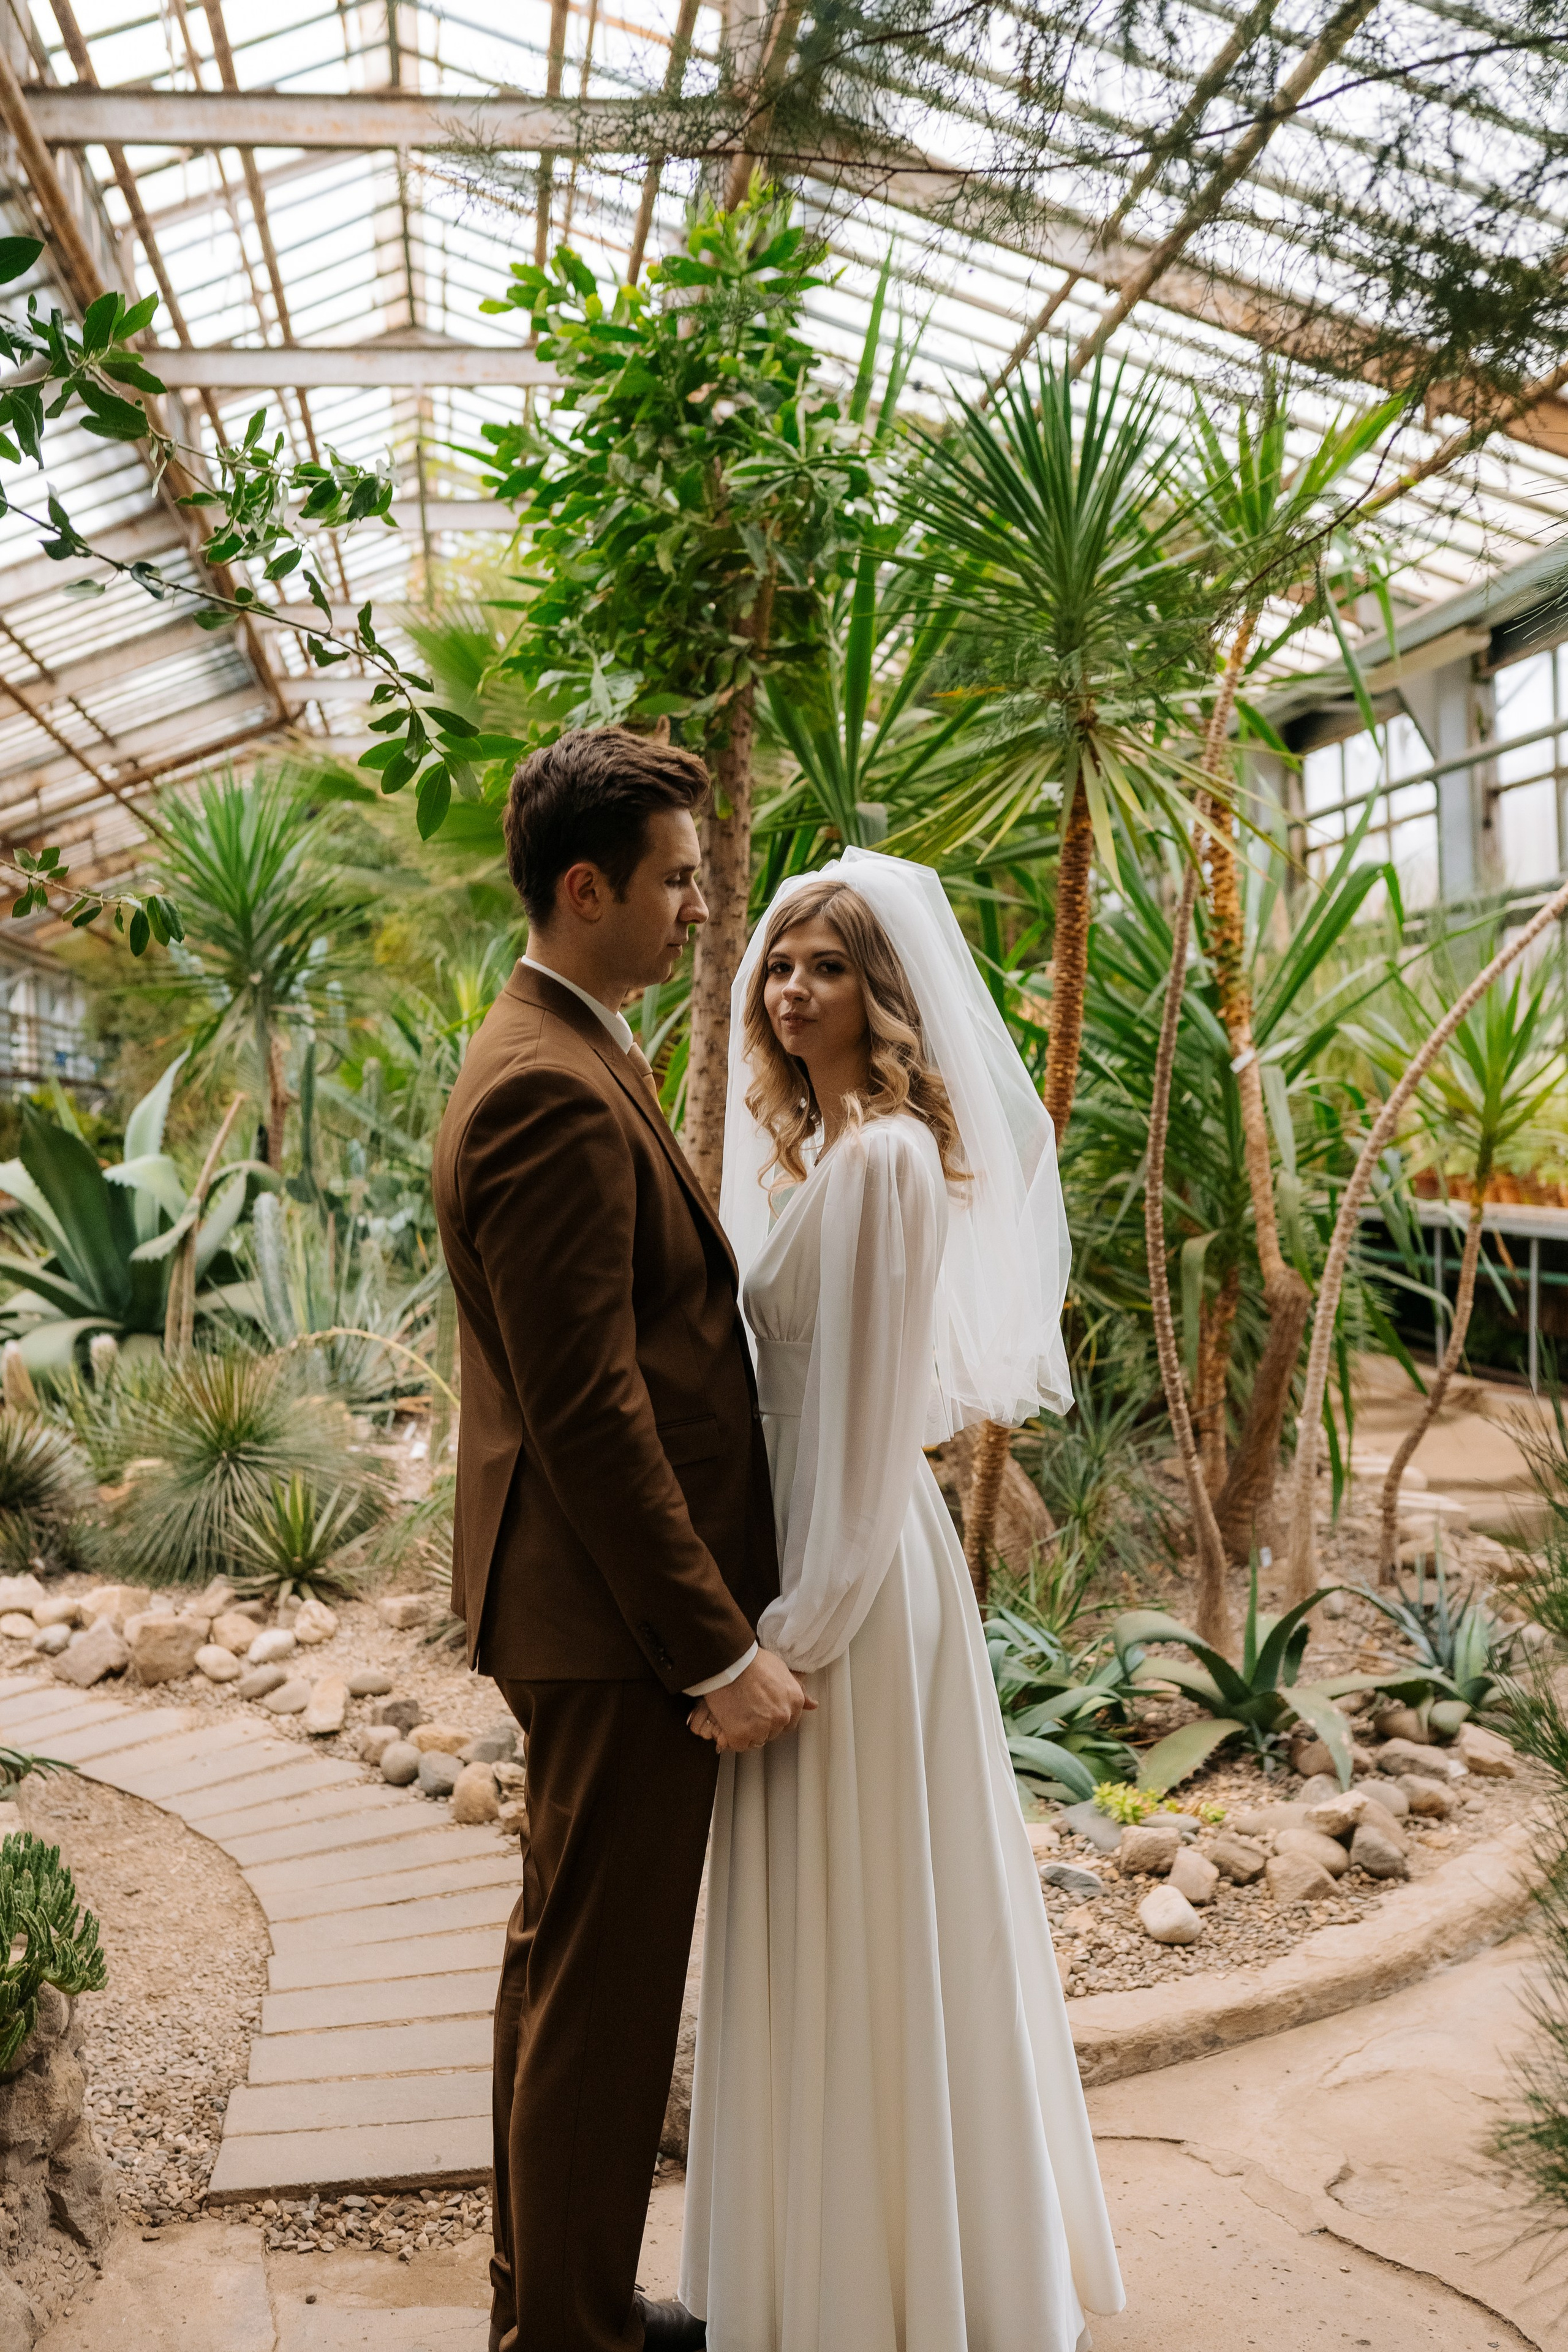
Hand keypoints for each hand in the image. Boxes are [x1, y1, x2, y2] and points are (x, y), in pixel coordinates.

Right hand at [688, 1650, 814, 1752]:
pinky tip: (729, 1721)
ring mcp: (762, 1727)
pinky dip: (733, 1737)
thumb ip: (798, 1690)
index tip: (764, 1712)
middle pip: (773, 1732)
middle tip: (748, 1709)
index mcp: (795, 1701)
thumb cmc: (753, 1661)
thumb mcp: (782, 1671)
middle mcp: (782, 1716)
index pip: (789, 1723)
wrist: (729, 1661)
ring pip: (756, 1739)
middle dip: (761, 1724)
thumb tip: (813, 1705)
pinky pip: (739, 1744)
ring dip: (747, 1732)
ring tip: (737, 1713)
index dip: (774, 1718)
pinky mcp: (741, 1734)